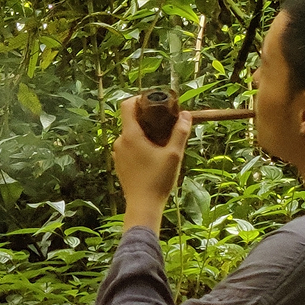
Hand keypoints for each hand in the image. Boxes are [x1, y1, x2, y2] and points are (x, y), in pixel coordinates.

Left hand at [113, 95, 192, 232]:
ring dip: (145, 133)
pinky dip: (140, 145)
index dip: (139, 98)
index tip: (154, 102)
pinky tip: (153, 155)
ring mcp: (118, 154)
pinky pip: (129, 147)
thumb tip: (186, 114)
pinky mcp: (120, 164)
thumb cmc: (158, 180)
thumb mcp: (174, 155)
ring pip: (131, 134)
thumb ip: (180, 132)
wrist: (143, 206)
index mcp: (130, 135)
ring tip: (162, 141)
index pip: (127, 105)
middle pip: (131, 120)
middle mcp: (120, 142)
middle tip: (165, 122)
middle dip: (147, 118)